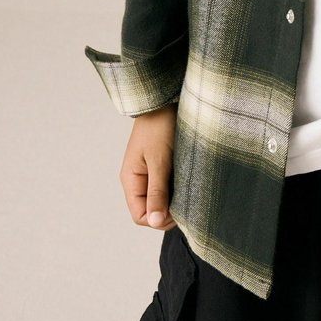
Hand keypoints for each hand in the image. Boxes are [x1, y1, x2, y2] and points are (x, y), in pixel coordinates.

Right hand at [120, 103, 177, 230]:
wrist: (166, 99)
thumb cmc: (160, 126)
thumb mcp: (159, 160)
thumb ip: (157, 191)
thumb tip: (154, 221)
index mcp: (131, 180)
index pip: (140, 216)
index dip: (158, 220)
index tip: (179, 212)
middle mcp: (138, 180)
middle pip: (150, 210)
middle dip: (168, 211)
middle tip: (188, 201)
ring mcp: (150, 173)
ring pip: (161, 199)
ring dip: (174, 200)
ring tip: (190, 190)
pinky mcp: (162, 165)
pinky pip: (167, 186)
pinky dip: (178, 189)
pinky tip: (189, 182)